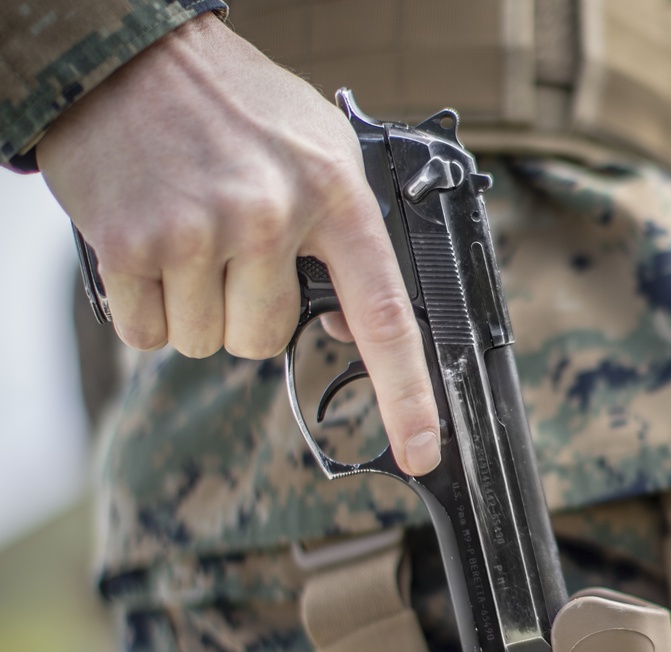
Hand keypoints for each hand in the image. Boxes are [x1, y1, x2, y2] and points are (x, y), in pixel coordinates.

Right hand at [37, 14, 439, 475]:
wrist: (127, 54)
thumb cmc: (232, 107)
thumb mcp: (320, 151)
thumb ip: (347, 236)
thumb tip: (350, 325)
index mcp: (335, 197)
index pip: (385, 319)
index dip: (406, 397)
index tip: (419, 452)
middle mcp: (272, 216)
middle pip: (262, 343)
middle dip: (240, 310)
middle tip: (224, 242)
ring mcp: (200, 230)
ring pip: (204, 343)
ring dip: (189, 306)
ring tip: (183, 228)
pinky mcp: (132, 244)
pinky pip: (146, 333)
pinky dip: (141, 302)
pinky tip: (144, 239)